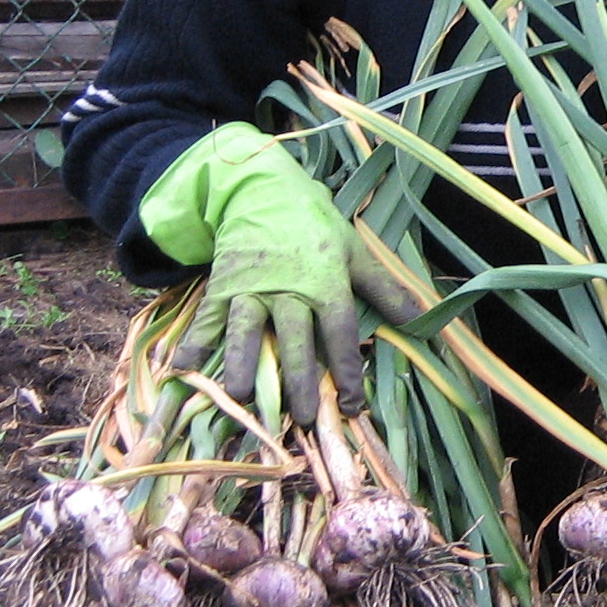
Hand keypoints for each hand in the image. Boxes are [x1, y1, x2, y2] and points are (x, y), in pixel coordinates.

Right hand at [143, 126, 417, 422]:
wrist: (263, 190)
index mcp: (325, 282)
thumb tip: (424, 320)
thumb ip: (384, 289)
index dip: (346, 369)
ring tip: (240, 396)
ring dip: (244, 363)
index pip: (340, 331)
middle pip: (295, 338)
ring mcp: (251, 289)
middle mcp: (289, 290)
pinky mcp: (222, 287)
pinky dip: (194, 344)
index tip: (352, 405)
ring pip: (247, 330)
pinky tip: (182, 370)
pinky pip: (206, 319)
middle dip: (299, 379)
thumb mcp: (354, 252)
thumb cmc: (315, 228)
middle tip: (303, 416)